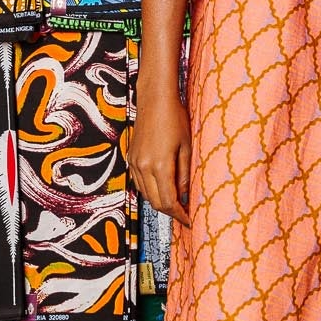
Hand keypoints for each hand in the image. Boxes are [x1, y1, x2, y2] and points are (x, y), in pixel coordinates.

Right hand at [127, 87, 190, 226]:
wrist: (154, 99)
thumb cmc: (175, 118)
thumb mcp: (186, 147)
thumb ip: (184, 174)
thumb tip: (184, 196)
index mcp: (159, 165)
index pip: (168, 201)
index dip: (179, 214)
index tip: (189, 220)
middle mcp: (143, 167)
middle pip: (155, 202)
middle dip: (170, 212)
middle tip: (184, 215)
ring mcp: (134, 162)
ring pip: (145, 194)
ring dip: (160, 202)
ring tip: (175, 204)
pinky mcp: (130, 157)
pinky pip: (139, 182)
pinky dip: (150, 190)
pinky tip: (162, 188)